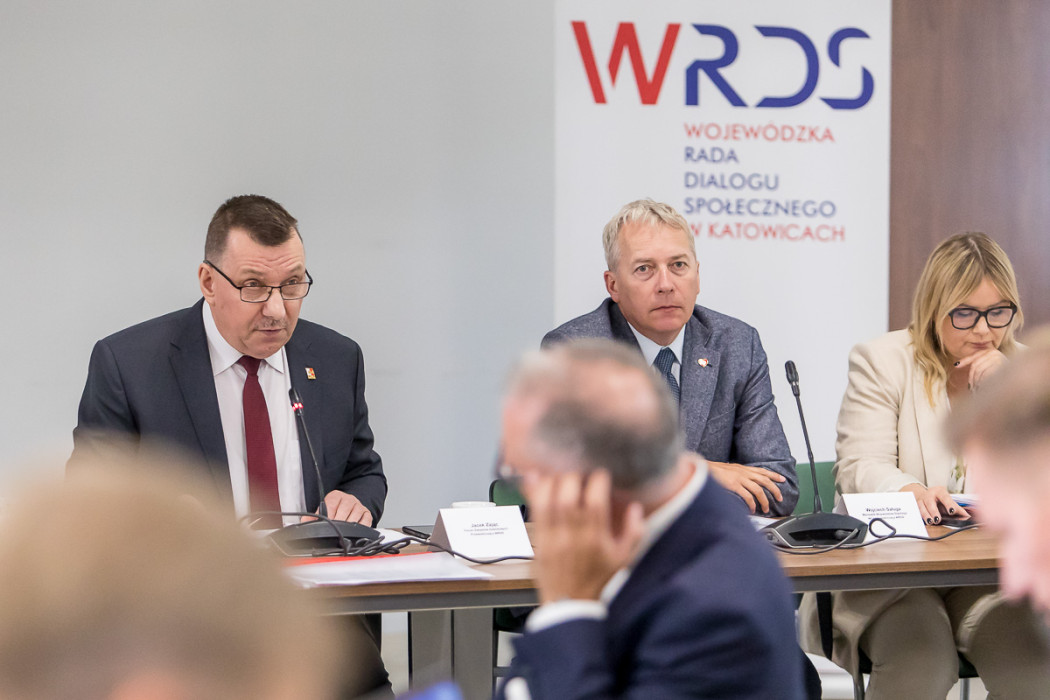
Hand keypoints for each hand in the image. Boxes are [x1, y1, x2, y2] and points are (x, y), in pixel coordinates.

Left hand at [301, 490, 372, 525]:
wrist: (349, 506)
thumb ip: (312, 516)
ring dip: (348, 526)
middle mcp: (348, 499)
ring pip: (355, 516)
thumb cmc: (334, 510)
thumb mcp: (323, 510)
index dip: (328, 516)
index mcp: (336, 496)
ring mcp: (358, 505)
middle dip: (338, 523)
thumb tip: (303, 522)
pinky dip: (361, 527)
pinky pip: (366, 521)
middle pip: (344, 510)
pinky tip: (355, 532)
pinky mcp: (367, 513)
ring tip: (343, 532)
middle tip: (334, 530)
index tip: (327, 523)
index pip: (331, 504)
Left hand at [522, 469, 643, 603]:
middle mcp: (573, 536)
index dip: (597, 481)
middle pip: (568, 497)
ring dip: (553, 482)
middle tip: (578, 473)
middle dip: (573, 477)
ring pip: (548, 501)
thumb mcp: (624, 558)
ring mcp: (554, 538)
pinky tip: (540, 482)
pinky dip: (536, 493)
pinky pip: (535, 511)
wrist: (570, 603)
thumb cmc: (597, 579)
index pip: (595, 502)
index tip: (600, 475)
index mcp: (596, 538)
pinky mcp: (539, 540)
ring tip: (560, 476)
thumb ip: (634, 531)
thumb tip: (635, 507)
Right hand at [707, 461, 784, 513]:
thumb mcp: (731, 469)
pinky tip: (753, 509)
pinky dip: (752, 504)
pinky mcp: (734, 485)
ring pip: (758, 490)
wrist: (704, 469)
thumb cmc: (715, 471)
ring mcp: (740, 479)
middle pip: (765, 481)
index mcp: (744, 469)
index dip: (774, 475)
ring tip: (766, 509)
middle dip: (774, 489)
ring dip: (764, 501)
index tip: (782, 479)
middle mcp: (744, 473)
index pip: (763, 471)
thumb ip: (740, 474)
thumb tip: (746, 481)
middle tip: (780, 498)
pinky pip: (747, 496)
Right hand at [899, 484, 967, 524]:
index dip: (948, 504)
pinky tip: (924, 521)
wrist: (925, 495)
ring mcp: (921, 499)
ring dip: (926, 515)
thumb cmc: (939, 500)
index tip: (952, 511)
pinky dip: (920, 516)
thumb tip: (967, 516)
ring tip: (931, 522)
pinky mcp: (915, 505)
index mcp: (940, 491)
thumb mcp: (948, 501)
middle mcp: (929, 494)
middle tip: (938, 519)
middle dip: (934, 511)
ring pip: (921, 507)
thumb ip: (957, 509)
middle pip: (930, 502)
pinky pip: (917, 511)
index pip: (945, 497)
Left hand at [955, 348, 1006, 390]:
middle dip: (972, 377)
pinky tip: (982, 387)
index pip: (974, 358)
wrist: (1018, 378)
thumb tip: (955, 364)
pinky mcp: (1001, 367)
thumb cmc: (1002, 373)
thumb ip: (976, 363)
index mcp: (991, 351)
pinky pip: (986, 375)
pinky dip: (983, 382)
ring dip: (977, 381)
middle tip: (970, 386)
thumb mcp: (988, 365)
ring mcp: (999, 359)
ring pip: (979, 371)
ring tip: (977, 389)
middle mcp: (995, 353)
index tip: (956, 365)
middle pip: (975, 365)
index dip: (964, 361)